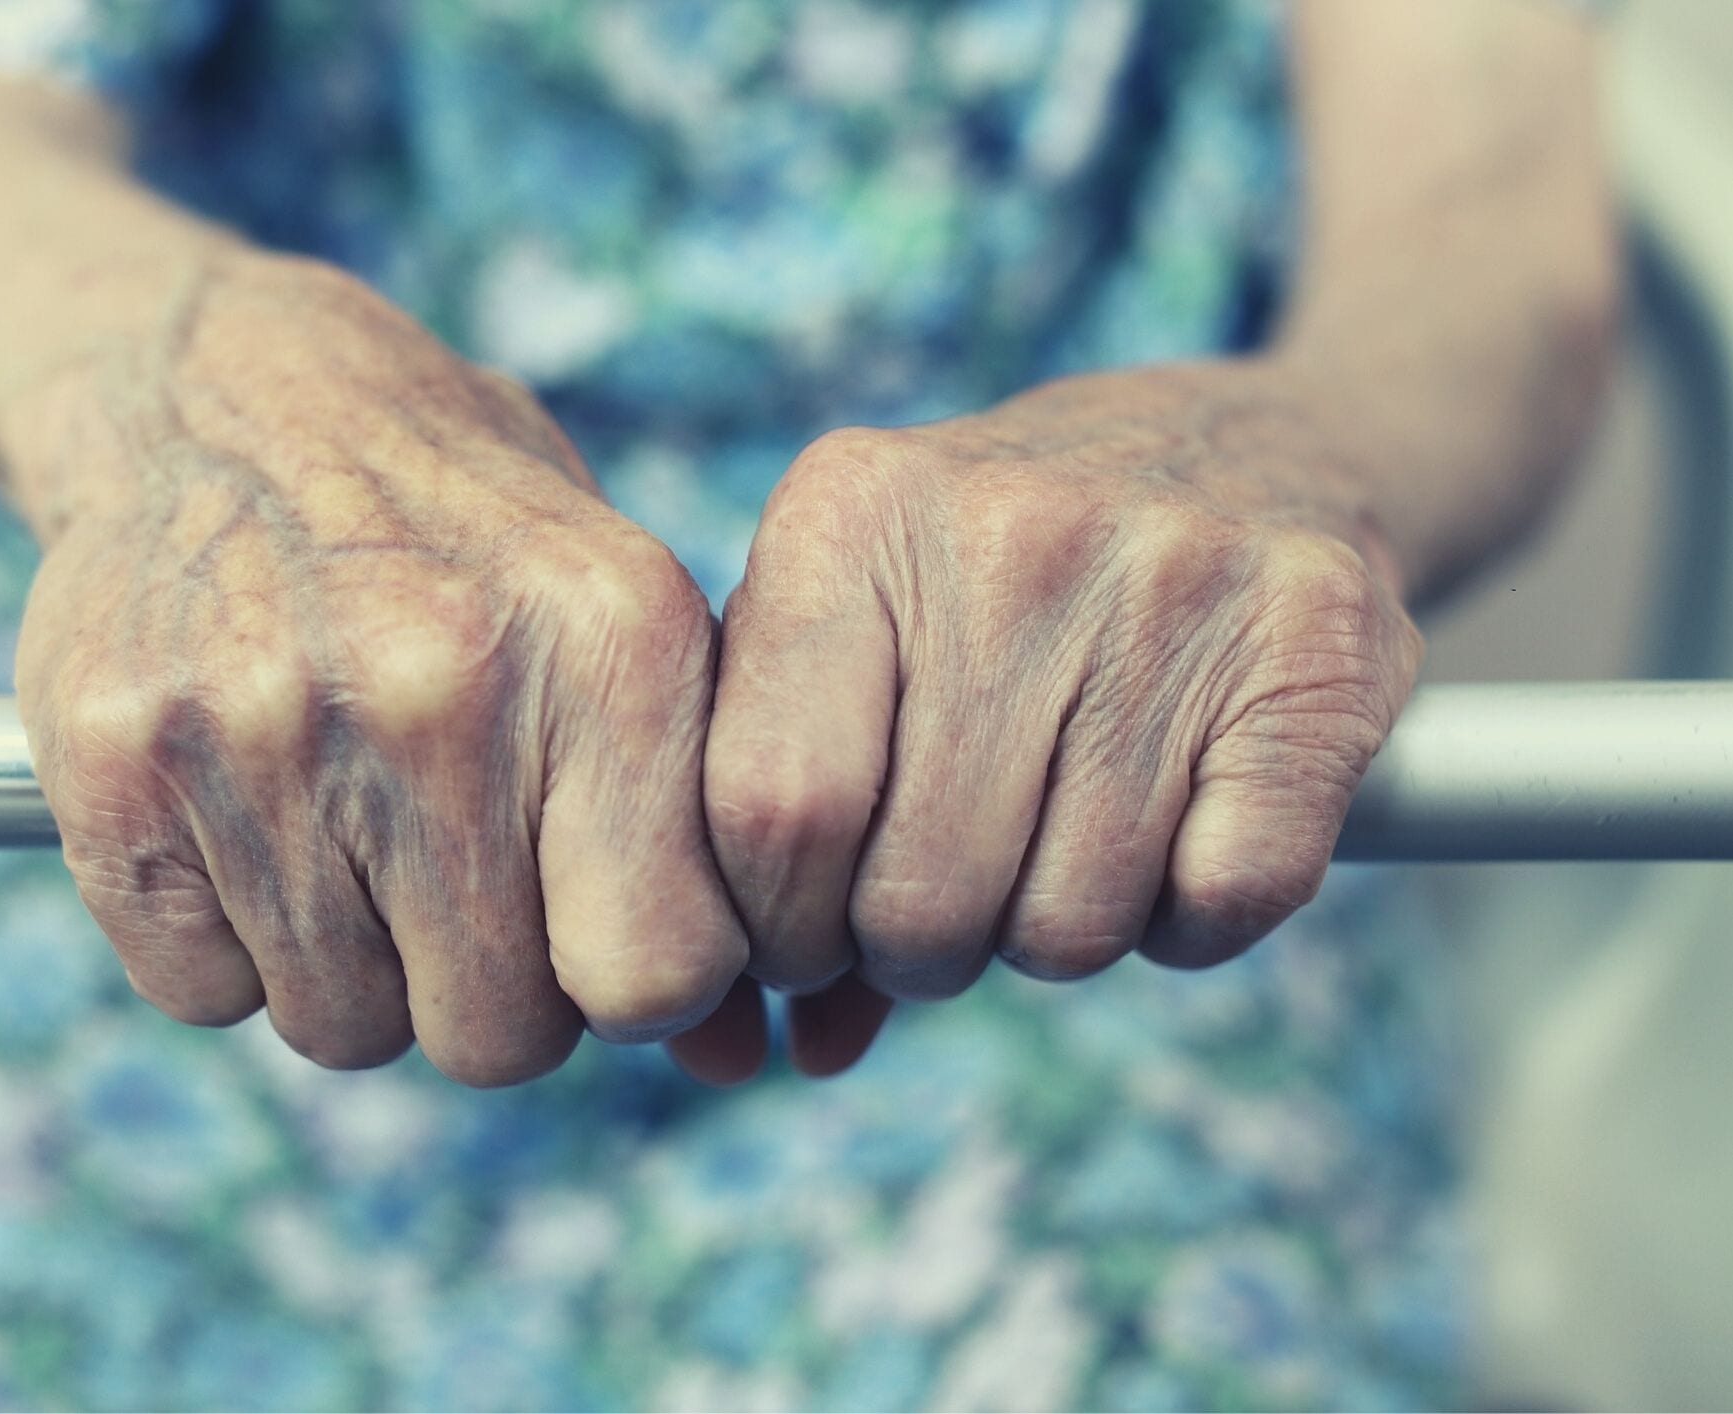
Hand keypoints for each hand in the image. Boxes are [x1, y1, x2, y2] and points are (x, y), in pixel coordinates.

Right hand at [8, 257, 746, 1085]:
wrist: (229, 392)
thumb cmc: (465, 540)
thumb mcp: (616, 614)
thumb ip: (688, 828)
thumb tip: (747, 1061)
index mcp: (609, 642)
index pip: (658, 977)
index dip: (630, 984)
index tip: (595, 930)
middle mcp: (439, 683)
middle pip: (497, 1036)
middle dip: (487, 992)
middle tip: (456, 879)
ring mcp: (262, 721)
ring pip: (342, 1026)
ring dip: (353, 965)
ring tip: (346, 822)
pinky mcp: (115, 755)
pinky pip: (200, 989)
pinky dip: (224, 941)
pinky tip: (244, 814)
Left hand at [697, 362, 1422, 1075]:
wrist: (1248, 449)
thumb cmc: (996, 582)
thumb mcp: (858, 628)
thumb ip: (784, 815)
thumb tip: (790, 1047)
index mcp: (850, 516)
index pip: (773, 808)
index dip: (779, 929)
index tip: (807, 939)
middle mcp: (1012, 531)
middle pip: (919, 896)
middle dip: (915, 953)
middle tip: (945, 898)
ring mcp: (1179, 579)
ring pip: (1071, 925)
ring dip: (1052, 932)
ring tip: (1060, 834)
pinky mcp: (1321, 651)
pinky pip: (1223, 901)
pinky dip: (1189, 922)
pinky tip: (1177, 833)